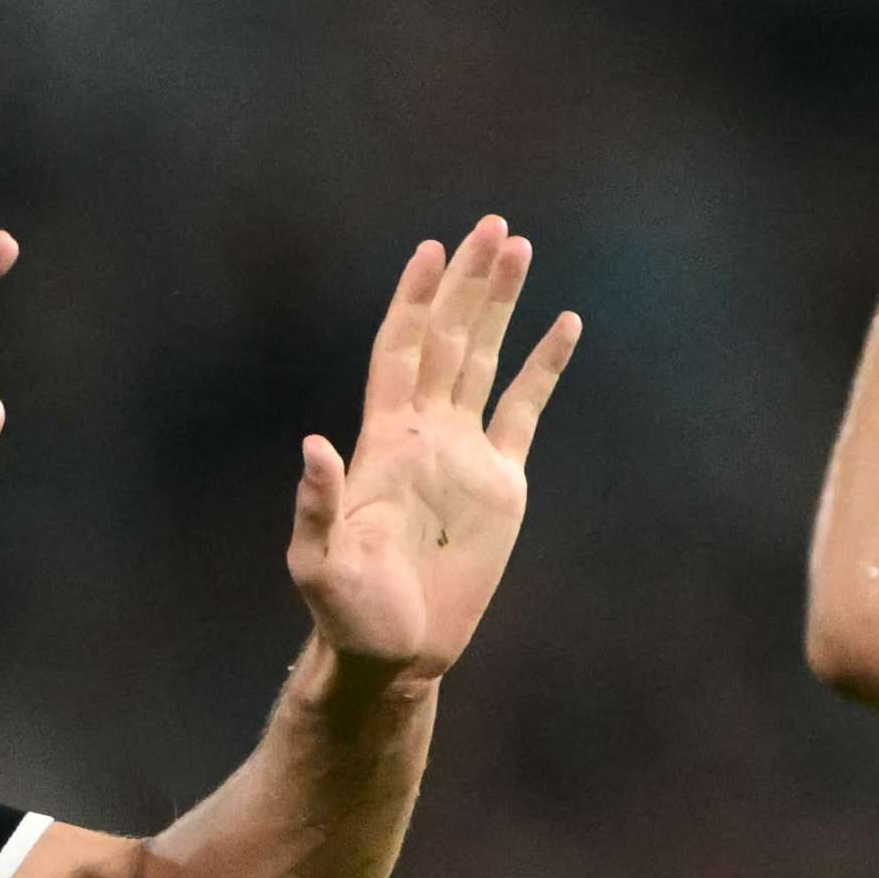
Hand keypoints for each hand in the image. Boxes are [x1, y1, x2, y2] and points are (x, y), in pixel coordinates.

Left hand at [289, 216, 580, 689]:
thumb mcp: (320, 565)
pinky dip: (545, 367)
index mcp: (385, 440)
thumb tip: (314, 447)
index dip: (416, 301)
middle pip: (451, 337)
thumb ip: (319, 508)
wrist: (396, 653)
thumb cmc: (348, 614)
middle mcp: (426, 432)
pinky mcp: (500, 484)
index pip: (403, 351)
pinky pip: (525, 411)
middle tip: (494, 224)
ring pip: (487, 360)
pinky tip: (564, 325)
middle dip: (469, 282)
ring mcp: (465, 453)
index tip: (434, 249)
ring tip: (521, 247)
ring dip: (503, 306)